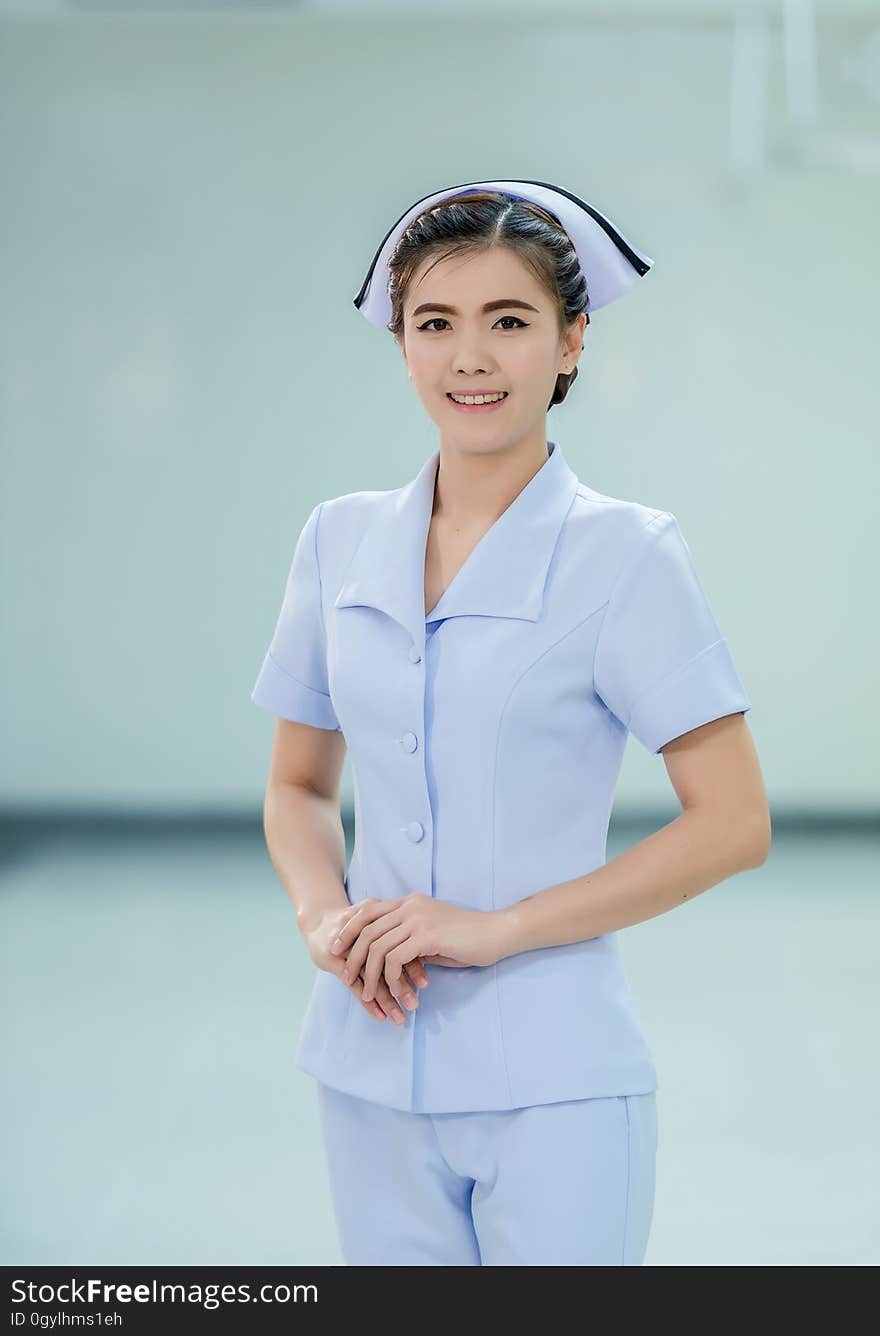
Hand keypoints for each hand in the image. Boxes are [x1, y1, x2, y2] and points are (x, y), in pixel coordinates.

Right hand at [303, 900, 429, 1024]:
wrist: (318, 919)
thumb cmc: (355, 923)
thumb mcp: (377, 918)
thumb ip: (398, 933)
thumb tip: (427, 955)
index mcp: (377, 921)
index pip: (398, 947)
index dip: (413, 965)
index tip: (426, 983)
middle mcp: (363, 934)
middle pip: (386, 963)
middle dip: (402, 985)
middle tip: (415, 1005)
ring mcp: (348, 947)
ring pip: (371, 977)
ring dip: (386, 999)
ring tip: (400, 1017)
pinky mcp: (334, 960)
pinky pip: (354, 985)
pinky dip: (368, 1002)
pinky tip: (380, 1016)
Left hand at [330, 893, 501, 1003]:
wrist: (497, 933)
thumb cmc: (469, 938)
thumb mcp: (434, 935)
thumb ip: (412, 940)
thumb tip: (394, 958)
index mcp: (409, 903)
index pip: (367, 911)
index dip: (349, 930)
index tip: (338, 949)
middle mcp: (410, 906)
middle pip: (366, 928)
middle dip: (351, 954)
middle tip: (345, 976)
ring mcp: (418, 919)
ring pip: (378, 946)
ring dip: (369, 973)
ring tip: (367, 993)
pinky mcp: (427, 936)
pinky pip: (395, 959)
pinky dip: (391, 978)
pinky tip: (396, 991)